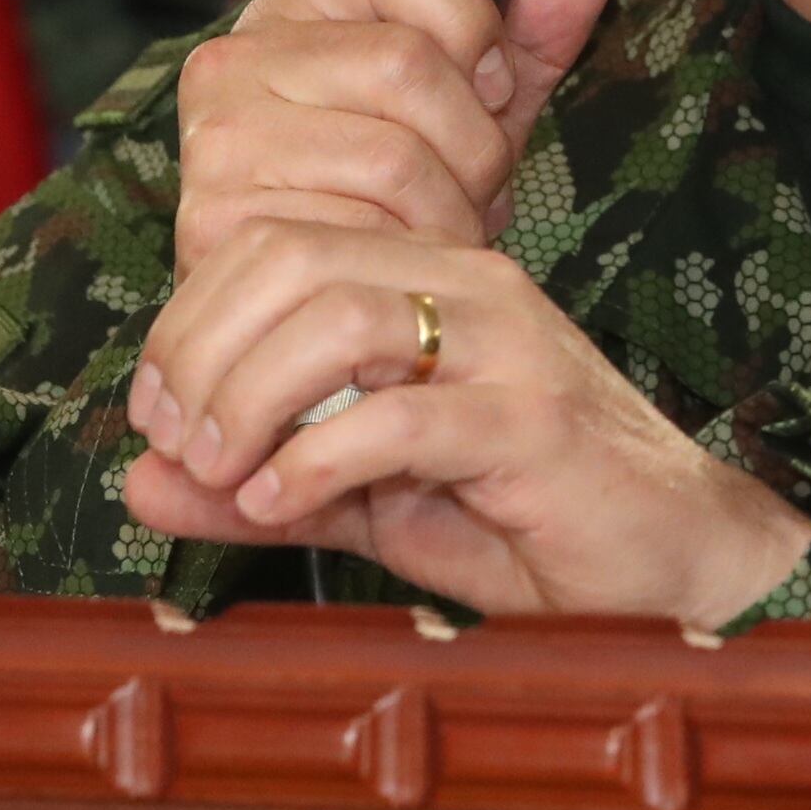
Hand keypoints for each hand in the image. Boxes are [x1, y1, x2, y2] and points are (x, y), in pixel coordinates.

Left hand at [129, 0, 810, 626]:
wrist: (672, 567)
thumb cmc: (521, 522)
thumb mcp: (364, 500)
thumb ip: (257, 484)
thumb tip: (138, 484)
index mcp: (425, 277)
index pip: (274, 242)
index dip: (190, 319)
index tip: (155, 414)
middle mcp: (467, 285)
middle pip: (292, 260)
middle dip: (205, 351)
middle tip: (175, 440)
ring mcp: (508, 346)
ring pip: (341, 318)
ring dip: (252, 401)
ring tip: (226, 475)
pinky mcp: (535, 421)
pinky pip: (402, 417)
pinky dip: (318, 460)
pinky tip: (283, 504)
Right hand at [166, 0, 623, 269]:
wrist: (320, 320)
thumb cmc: (400, 200)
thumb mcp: (476, 105)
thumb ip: (534, 24)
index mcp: (295, 7)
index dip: (468, 19)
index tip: (488, 85)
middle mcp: (236, 58)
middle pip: (406, 60)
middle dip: (476, 143)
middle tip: (475, 189)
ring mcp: (221, 140)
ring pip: (395, 156)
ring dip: (451, 214)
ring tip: (441, 233)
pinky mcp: (220, 223)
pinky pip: (362, 232)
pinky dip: (410, 262)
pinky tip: (403, 270)